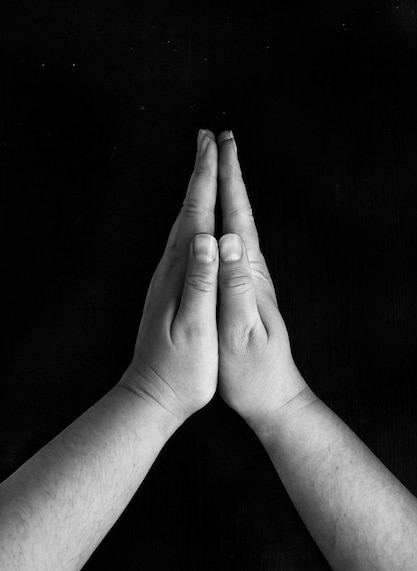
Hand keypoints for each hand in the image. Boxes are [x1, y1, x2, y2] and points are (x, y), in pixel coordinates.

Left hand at [118, 130, 218, 423]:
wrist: (152, 394)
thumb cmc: (181, 368)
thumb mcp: (196, 328)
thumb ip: (202, 282)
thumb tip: (208, 238)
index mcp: (180, 273)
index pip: (195, 216)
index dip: (206, 179)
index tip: (215, 146)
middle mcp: (169, 269)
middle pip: (186, 211)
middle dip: (198, 173)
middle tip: (208, 140)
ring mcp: (167, 279)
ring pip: (182, 224)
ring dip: (194, 193)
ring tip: (204, 170)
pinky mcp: (169, 290)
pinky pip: (182, 242)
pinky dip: (191, 219)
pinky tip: (196, 222)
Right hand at [216, 131, 315, 429]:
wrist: (270, 394)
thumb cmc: (251, 369)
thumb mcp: (239, 331)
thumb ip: (233, 286)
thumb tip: (227, 240)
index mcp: (248, 275)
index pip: (237, 217)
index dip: (228, 180)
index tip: (218, 145)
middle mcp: (252, 270)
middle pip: (241, 212)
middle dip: (230, 173)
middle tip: (219, 139)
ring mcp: (250, 278)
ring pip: (240, 224)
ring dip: (231, 191)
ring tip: (221, 166)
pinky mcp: (245, 288)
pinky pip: (235, 242)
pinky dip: (228, 218)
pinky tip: (223, 217)